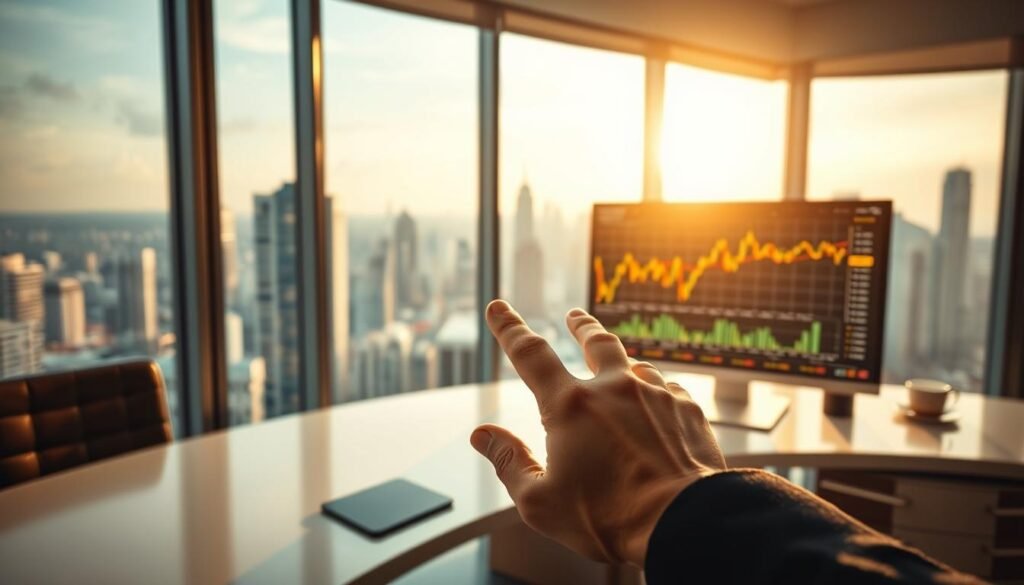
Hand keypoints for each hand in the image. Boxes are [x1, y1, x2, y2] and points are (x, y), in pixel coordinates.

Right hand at [470, 300, 726, 566]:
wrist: (684, 523)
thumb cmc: (608, 519)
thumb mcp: (541, 503)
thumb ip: (509, 463)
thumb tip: (482, 435)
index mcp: (570, 406)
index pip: (530, 354)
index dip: (509, 328)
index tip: (499, 308)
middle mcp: (614, 388)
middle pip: (595, 341)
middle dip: (581, 326)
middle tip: (574, 316)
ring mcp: (656, 395)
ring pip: (636, 364)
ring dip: (624, 364)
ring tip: (622, 368)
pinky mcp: (689, 410)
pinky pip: (668, 390)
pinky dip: (657, 394)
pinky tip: (659, 406)